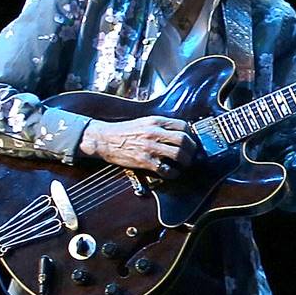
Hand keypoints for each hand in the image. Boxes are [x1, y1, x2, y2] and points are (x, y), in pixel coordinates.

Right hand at [80, 116, 196, 176]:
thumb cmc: (124, 131)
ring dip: (185, 162)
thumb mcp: (144, 122)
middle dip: (192, 149)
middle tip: (191, 155)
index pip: (183, 125)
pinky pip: (166, 169)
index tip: (190, 141)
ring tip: (183, 165)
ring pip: (178, 154)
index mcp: (155, 121)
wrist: (104, 139)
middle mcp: (154, 132)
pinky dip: (172, 173)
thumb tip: (180, 133)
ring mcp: (150, 147)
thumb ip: (161, 126)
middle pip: (184, 140)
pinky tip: (171, 173)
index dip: (191, 134)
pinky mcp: (144, 161)